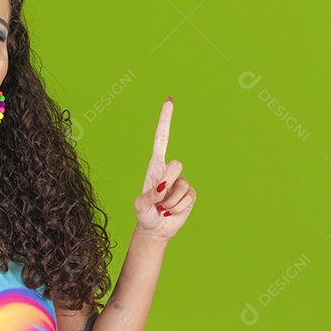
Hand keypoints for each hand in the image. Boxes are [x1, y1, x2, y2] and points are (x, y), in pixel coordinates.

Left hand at [134, 97, 195, 240]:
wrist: (155, 230)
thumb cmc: (144, 215)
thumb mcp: (140, 206)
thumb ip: (148, 197)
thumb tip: (162, 188)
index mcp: (155, 166)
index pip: (161, 139)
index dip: (165, 120)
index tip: (170, 101)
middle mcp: (169, 171)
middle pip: (176, 165)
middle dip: (167, 183)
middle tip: (158, 199)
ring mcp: (181, 182)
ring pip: (182, 186)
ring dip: (171, 202)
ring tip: (163, 208)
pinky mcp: (190, 195)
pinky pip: (189, 198)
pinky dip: (178, 208)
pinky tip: (172, 211)